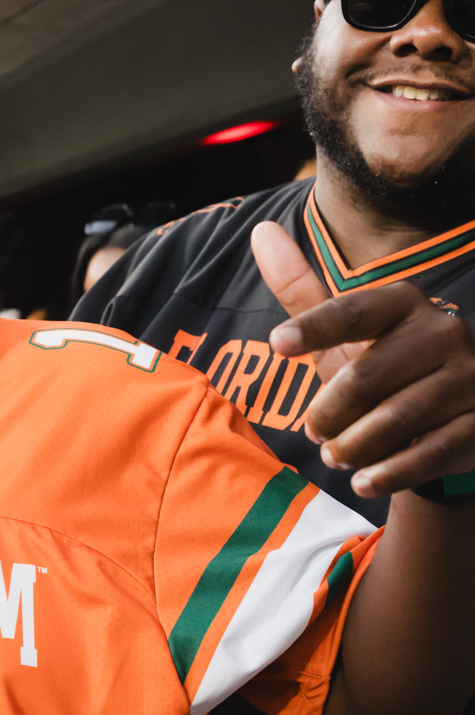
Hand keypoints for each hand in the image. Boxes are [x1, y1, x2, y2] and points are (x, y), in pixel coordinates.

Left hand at [252, 221, 474, 497]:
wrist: (448, 419)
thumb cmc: (383, 371)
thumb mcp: (343, 335)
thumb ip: (302, 290)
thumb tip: (261, 231)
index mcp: (405, 303)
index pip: (353, 311)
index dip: (313, 327)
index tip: (276, 344)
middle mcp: (444, 332)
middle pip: (367, 376)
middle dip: (328, 412)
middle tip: (313, 432)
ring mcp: (469, 378)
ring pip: (396, 419)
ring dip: (354, 446)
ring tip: (335, 456)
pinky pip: (429, 452)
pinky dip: (390, 472)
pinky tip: (364, 483)